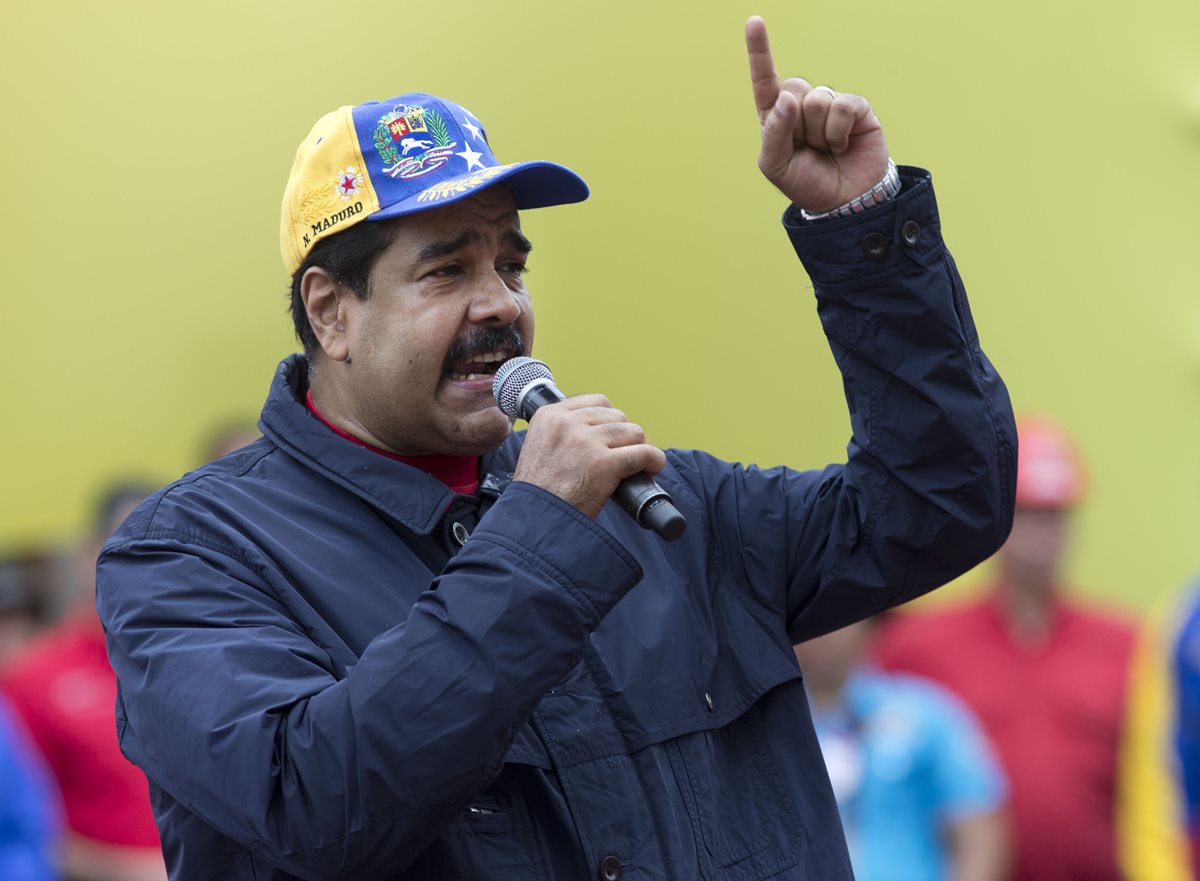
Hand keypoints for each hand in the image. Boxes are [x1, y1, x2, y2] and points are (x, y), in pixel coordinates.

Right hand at [513, 395, 666, 518]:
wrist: (534, 521)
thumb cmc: (539, 493)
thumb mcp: (538, 448)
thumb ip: (561, 433)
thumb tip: (597, 430)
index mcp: (548, 416)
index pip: (595, 402)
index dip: (610, 419)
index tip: (613, 435)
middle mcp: (567, 424)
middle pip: (616, 416)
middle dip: (625, 434)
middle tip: (626, 453)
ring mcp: (586, 442)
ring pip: (633, 431)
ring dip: (640, 446)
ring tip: (639, 462)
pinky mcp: (604, 464)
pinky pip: (643, 453)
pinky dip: (653, 460)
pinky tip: (653, 467)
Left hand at [745, 16, 890, 212]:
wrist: (844, 203)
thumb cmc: (806, 183)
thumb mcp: (776, 164)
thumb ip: (774, 132)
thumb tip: (787, 97)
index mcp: (777, 116)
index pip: (765, 81)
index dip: (759, 51)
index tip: (754, 22)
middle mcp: (802, 105)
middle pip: (793, 89)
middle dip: (797, 124)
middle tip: (807, 148)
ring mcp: (830, 105)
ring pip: (817, 100)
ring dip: (819, 133)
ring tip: (826, 149)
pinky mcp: (856, 108)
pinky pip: (842, 106)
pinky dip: (839, 132)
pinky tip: (842, 146)